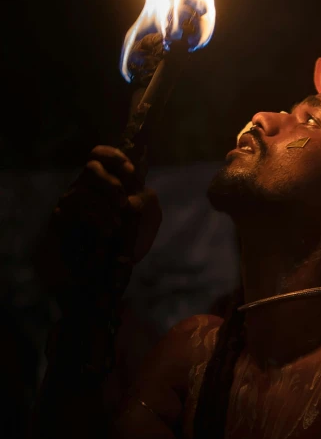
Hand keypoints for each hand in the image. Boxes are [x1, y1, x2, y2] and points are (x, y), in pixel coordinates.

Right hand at [37, 146, 161, 304]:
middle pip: (92, 165)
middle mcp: (83, 189)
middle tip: (124, 201)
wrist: (94, 283)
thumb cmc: (118, 251)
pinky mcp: (59, 221)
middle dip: (111, 181)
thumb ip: (144, 205)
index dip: (114, 157)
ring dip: (105, 202)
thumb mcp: (140, 225)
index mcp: (103, 185)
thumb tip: (138, 195)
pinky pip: (74, 208)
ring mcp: (69, 204)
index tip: (131, 172)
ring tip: (118, 224)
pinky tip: (108, 232)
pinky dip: (96, 217)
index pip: (100, 156)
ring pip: (82, 187)